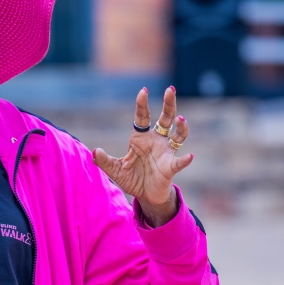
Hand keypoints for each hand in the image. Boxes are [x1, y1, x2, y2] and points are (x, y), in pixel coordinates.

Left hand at [92, 86, 193, 226]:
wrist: (145, 195)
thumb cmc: (131, 178)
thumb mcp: (114, 170)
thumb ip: (104, 161)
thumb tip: (94, 151)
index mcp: (141, 138)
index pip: (143, 117)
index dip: (142, 104)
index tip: (143, 91)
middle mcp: (156, 141)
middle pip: (166, 118)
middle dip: (169, 104)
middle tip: (170, 89)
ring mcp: (166, 152)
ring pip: (178, 135)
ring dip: (182, 127)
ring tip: (181, 119)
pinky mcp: (171, 167)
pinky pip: (179, 162)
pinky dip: (184, 160)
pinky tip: (189, 156)